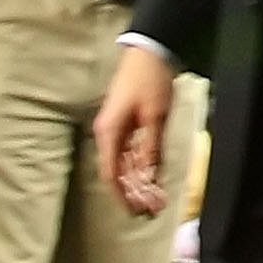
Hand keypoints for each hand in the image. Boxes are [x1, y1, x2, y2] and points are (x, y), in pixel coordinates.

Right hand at [93, 43, 176, 216]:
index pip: (111, 174)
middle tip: (150, 209)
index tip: (135, 212)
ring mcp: (117, 128)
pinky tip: (152, 175)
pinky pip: (130, 150)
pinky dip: (140, 164)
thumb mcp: (154, 116)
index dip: (122, 195)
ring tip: (153, 197)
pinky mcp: (127, 122)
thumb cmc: (149, 81)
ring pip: (124, 162)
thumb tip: (149, 176)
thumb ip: (151, 147)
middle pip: (117, 171)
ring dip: (137, 179)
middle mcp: (108, 133)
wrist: (149, 51)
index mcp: (109, 132)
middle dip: (132, 191)